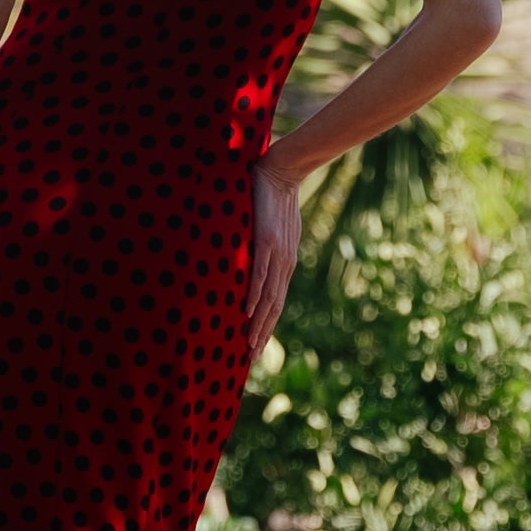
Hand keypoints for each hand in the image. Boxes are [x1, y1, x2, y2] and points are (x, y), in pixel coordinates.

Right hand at [245, 163, 301, 359]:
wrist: (282, 171)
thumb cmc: (273, 196)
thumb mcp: (271, 227)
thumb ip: (265, 245)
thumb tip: (253, 256)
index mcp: (285, 262)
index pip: (276, 302)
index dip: (266, 326)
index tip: (256, 346)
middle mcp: (284, 264)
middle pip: (273, 308)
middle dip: (262, 335)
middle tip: (250, 358)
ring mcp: (277, 254)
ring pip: (268, 298)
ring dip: (257, 323)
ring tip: (247, 344)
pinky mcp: (268, 242)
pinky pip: (260, 275)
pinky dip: (253, 296)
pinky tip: (245, 313)